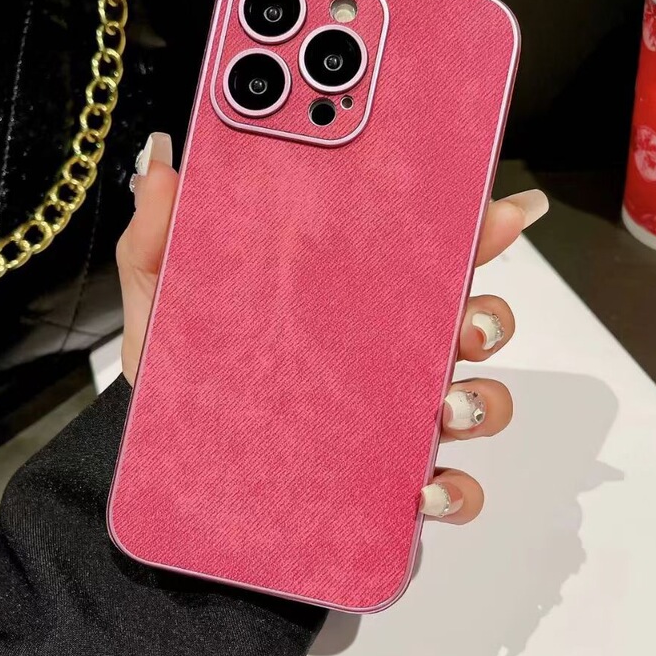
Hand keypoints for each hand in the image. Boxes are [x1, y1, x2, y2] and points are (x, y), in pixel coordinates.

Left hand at [117, 133, 548, 526]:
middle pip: (465, 322)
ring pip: (474, 401)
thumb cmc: (183, 383)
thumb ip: (161, 239)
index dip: (468, 230)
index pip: (419, 257)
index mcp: (344, 304)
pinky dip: (456, 491)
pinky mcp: (386, 485)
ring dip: (481, 399)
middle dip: (487, 314)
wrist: (174, 473)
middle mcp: (381, 357)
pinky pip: (447, 489)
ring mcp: (391, 421)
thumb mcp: (165, 305)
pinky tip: (425, 486)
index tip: (495, 211)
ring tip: (447, 402)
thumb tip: (160, 165)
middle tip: (468, 316)